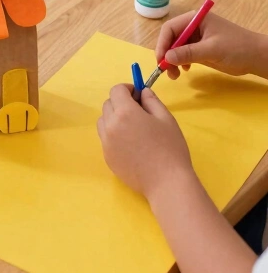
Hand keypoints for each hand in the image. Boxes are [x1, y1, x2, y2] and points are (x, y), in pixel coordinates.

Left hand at [97, 83, 192, 199]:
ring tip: (133, 128)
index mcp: (125, 112)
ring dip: (114, 118)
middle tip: (138, 111)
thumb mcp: (165, 118)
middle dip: (121, 102)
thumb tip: (142, 92)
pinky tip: (131, 144)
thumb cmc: (170, 148)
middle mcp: (111, 126)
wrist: (166, 183)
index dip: (127, 89)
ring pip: (104, 121)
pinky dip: (114, 135)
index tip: (138, 95)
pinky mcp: (107, 158)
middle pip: (108, 104)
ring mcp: (106, 143)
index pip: (116, 90)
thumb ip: (151, 100)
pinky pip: (106, 138)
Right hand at [155, 11, 263, 79]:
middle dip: (166, 54)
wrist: (256, 57)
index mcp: (195, 18)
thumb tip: (167, 58)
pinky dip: (181, 62)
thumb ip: (189, 53)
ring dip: (172, 60)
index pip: (170, 28)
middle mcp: (193, 26)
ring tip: (175, 75)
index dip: (162, 43)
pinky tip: (185, 70)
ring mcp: (197, 37)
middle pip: (171, 38)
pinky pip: (184, 54)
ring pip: (176, 47)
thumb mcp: (212, 50)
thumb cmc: (236, 48)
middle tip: (167, 72)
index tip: (161, 61)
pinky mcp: (200, 48)